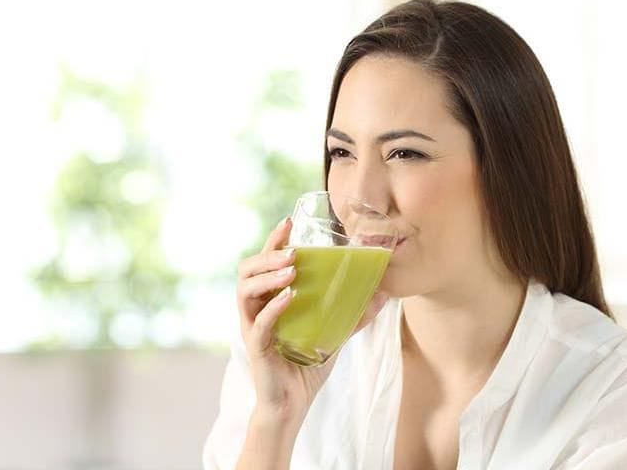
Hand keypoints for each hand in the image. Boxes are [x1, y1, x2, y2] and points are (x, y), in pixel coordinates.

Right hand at [235, 217, 389, 416]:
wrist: (292, 405)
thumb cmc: (306, 367)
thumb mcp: (334, 335)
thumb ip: (353, 315)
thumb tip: (382, 294)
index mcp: (269, 301)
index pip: (264, 263)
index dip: (273, 241)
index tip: (289, 221)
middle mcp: (256, 310)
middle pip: (247, 270)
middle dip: (267, 253)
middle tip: (292, 246)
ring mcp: (252, 328)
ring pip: (245, 291)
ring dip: (267, 275)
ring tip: (292, 268)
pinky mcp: (256, 348)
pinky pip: (258, 323)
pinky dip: (273, 307)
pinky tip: (290, 296)